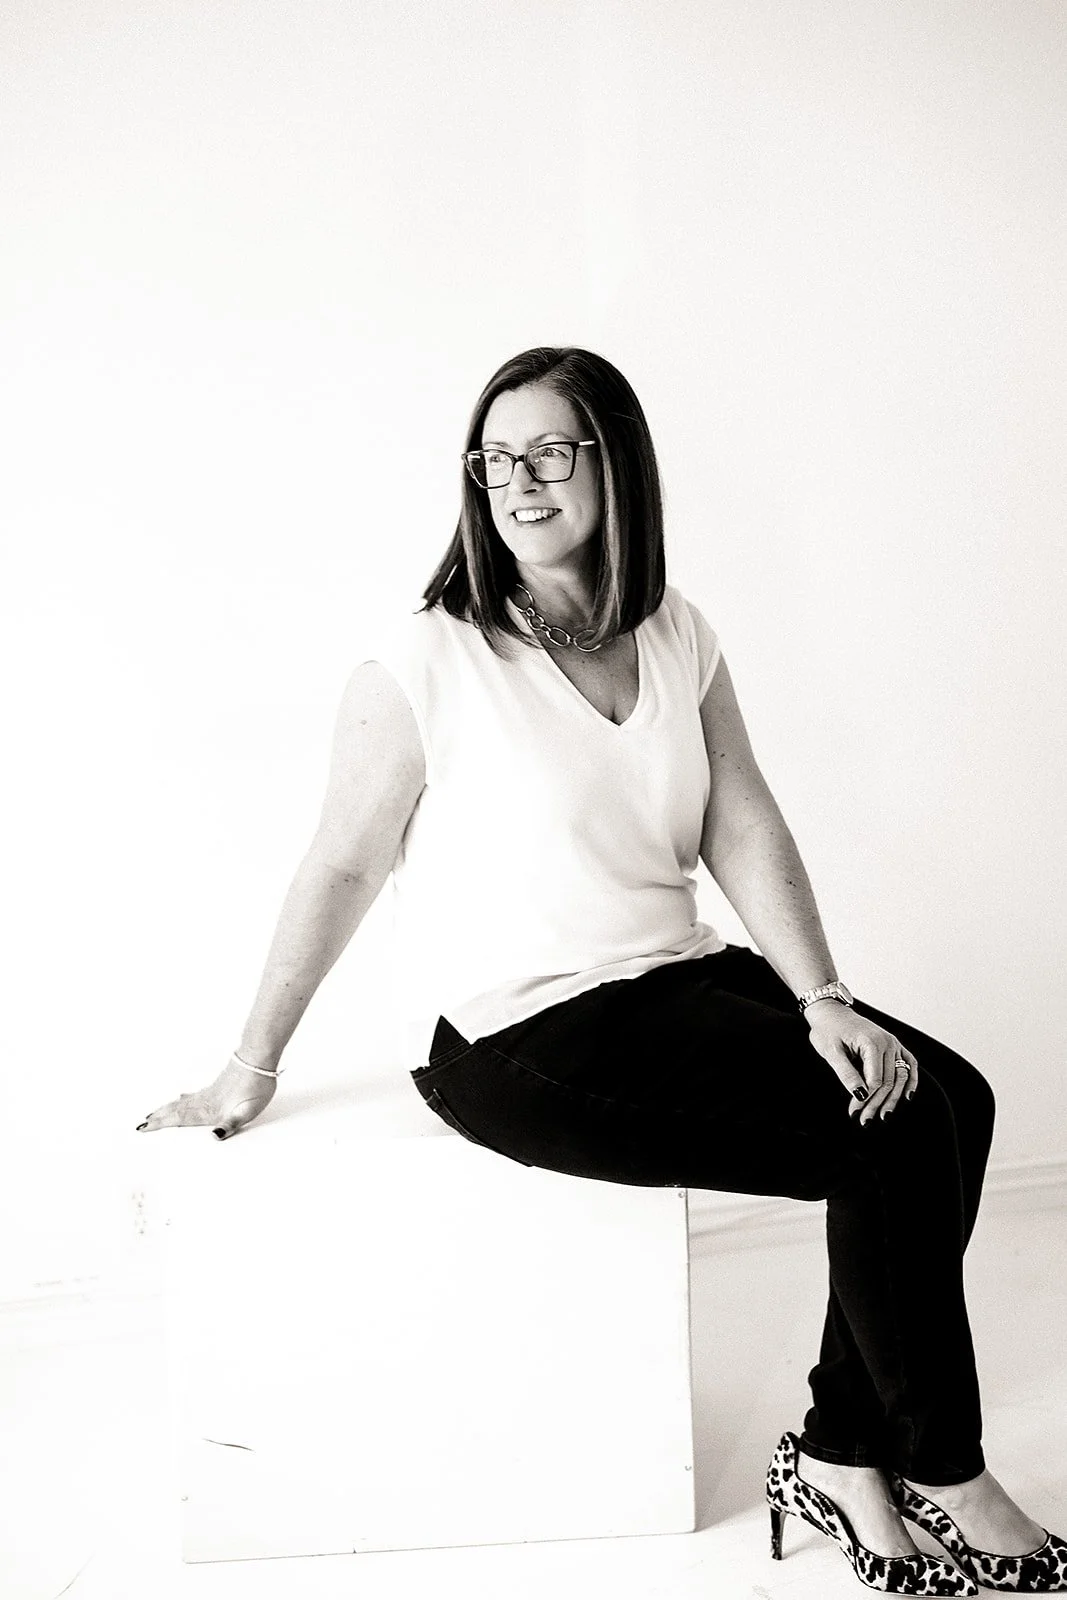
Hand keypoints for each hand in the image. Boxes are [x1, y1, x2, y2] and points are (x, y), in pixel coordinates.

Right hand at [136, 1056, 278, 1139]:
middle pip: (176, 1111)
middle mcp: (206, 1101)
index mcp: (211, 1110)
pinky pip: (193, 1096)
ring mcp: (210, 1092)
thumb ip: (230, 1125)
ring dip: (167, 1109)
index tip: (144, 1128)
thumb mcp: (248, 1111)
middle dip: (158, 1118)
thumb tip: (214, 1137)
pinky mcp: (216, 1086)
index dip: (162, 1124)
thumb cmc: (256, 1086)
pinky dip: (182, 1099)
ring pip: (182, 1102)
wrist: (258, 1060)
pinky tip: (180, 1097)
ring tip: (153, 1113)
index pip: (180, 1119)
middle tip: (141, 1124)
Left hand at [804, 1002, 918, 1124]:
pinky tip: (907, 1096)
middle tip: (866, 1121)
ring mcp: (893, 1043)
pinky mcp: (894, 1045)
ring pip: (899, 1077)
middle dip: (877, 1104)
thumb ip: (846, 1073)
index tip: (854, 1112)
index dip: (866, 1100)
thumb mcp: (830, 1052)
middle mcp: (887, 1042)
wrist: (831, 1012)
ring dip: (893, 1099)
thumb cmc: (828, 1030)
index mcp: (871, 1042)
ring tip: (883, 1115)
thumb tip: (860, 1094)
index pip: (875, 1080)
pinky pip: (909, 1064)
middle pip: (888, 1082)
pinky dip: (911, 1080)